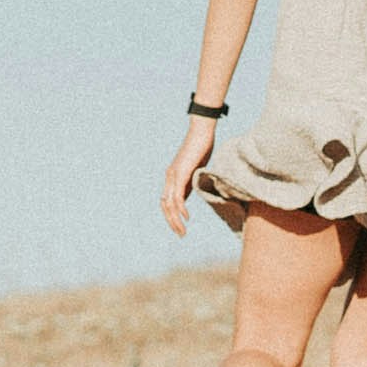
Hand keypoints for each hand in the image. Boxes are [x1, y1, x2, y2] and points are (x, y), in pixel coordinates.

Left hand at [160, 117, 217, 232]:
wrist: (202, 131)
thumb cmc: (202, 147)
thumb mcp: (196, 169)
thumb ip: (192, 181)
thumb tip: (193, 192)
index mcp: (172, 177)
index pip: (166, 202)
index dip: (171, 216)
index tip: (180, 227)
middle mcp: (169, 176)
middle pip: (165, 206)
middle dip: (172, 222)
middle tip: (181, 235)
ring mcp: (174, 174)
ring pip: (169, 203)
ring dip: (175, 220)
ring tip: (182, 231)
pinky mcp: (181, 172)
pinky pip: (178, 195)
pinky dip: (181, 208)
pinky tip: (186, 217)